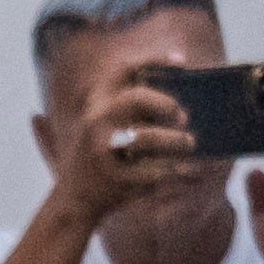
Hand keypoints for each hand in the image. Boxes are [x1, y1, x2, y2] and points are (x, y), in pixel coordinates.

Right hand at [54, 64, 197, 227]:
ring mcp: (102, 150)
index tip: (182, 62)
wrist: (72, 202)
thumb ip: (133, 107)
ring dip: (175, 140)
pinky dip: (175, 172)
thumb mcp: (106, 126)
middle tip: (183, 116)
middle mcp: (95, 122)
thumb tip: (179, 100)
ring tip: (190, 143)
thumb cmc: (100, 159)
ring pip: (146, 137)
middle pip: (137, 98)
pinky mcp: (113, 178)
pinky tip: (190, 173)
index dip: (154, 60)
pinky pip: (153, 171)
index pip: (124, 70)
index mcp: (96, 104)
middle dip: (165, 104)